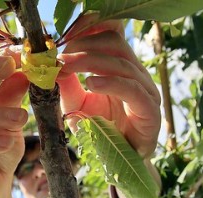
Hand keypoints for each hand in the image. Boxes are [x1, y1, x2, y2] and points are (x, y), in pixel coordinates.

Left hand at [57, 15, 160, 158]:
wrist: (119, 163)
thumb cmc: (101, 131)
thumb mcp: (77, 105)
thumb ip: (67, 85)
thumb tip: (52, 65)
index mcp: (121, 68)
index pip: (110, 35)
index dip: (89, 29)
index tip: (61, 35)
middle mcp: (136, 74)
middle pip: (114, 42)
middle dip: (83, 44)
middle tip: (59, 55)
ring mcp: (146, 91)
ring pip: (121, 63)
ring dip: (89, 60)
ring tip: (66, 66)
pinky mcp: (150, 111)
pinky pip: (131, 89)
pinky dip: (110, 82)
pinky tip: (91, 83)